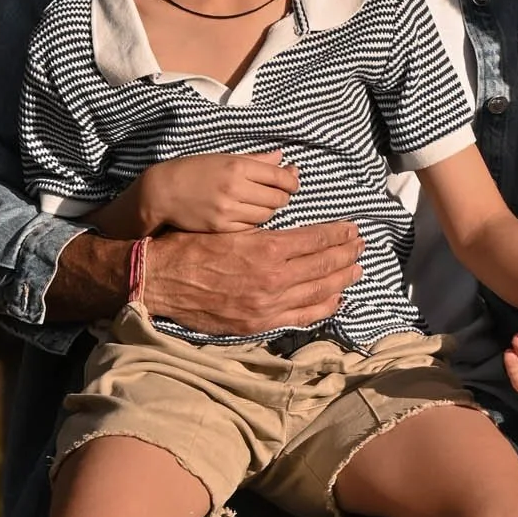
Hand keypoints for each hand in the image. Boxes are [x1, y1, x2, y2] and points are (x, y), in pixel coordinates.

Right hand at [47, 221, 362, 333]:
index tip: (352, 228)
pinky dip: (322, 307)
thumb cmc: (188, 244)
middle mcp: (273, 279)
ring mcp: (267, 305)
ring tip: (356, 269)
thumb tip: (285, 193)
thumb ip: (262, 221)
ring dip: (340, 279)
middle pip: (323, 266)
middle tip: (360, 246)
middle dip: (346, 254)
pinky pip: (300, 317)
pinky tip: (335, 298)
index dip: (338, 234)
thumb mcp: (227, 225)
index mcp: (266, 249)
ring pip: (318, 292)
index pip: (316, 240)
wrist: (157, 279)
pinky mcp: (258, 323)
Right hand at [132, 150, 298, 233]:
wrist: (162, 191)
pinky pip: (250, 227)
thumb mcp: (223, 157)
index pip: (279, 176)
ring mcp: (228, 210)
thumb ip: (255, 159)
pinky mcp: (221, 227)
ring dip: (269, 210)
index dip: (291, 181)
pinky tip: (247, 214)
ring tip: (261, 204)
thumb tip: (282, 158)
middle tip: (278, 194)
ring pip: (266, 215)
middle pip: (277, 198)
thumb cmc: (193, 170)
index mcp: (237, 166)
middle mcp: (235, 188)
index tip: (291, 182)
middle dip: (282, 197)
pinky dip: (254, 222)